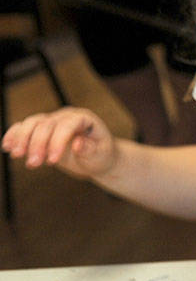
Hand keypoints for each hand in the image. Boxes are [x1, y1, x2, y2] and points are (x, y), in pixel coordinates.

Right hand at [2, 107, 119, 179]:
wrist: (95, 158)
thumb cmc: (100, 155)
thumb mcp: (101, 155)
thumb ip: (90, 149)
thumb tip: (77, 144)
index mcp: (84, 119)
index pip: (67, 124)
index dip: (57, 141)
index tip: (52, 161)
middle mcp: (66, 117)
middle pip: (46, 124)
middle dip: (37, 144)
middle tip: (33, 164)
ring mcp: (52, 121)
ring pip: (32, 123)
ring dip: (22, 139)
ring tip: (17, 156)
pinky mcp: (41, 130)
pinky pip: (24, 127)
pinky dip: (14, 135)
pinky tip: (8, 146)